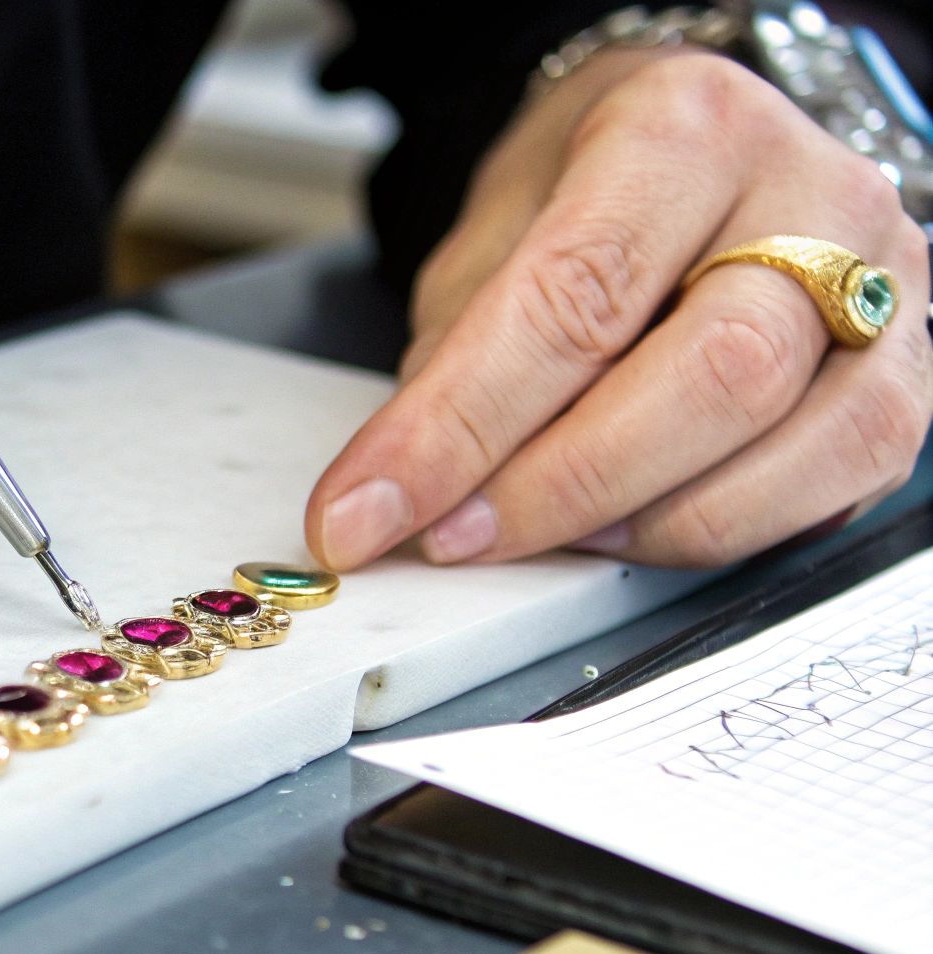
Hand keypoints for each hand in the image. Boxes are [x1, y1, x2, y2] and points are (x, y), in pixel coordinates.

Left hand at [305, 49, 931, 570]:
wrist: (691, 150)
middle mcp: (809, 191)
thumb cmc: (587, 184)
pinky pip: (837, 484)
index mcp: (684, 127)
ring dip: (636, 521)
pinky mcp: (903, 372)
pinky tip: (632, 525)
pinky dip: (717, 529)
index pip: (570, 300)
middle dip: (553, 487)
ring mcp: (882, 283)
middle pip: (708, 376)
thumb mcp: (493, 228)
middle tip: (450, 535)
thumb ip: (461, 349)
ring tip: (535, 527)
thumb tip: (411, 487)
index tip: (365, 510)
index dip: (456, 428)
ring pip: (785, 443)